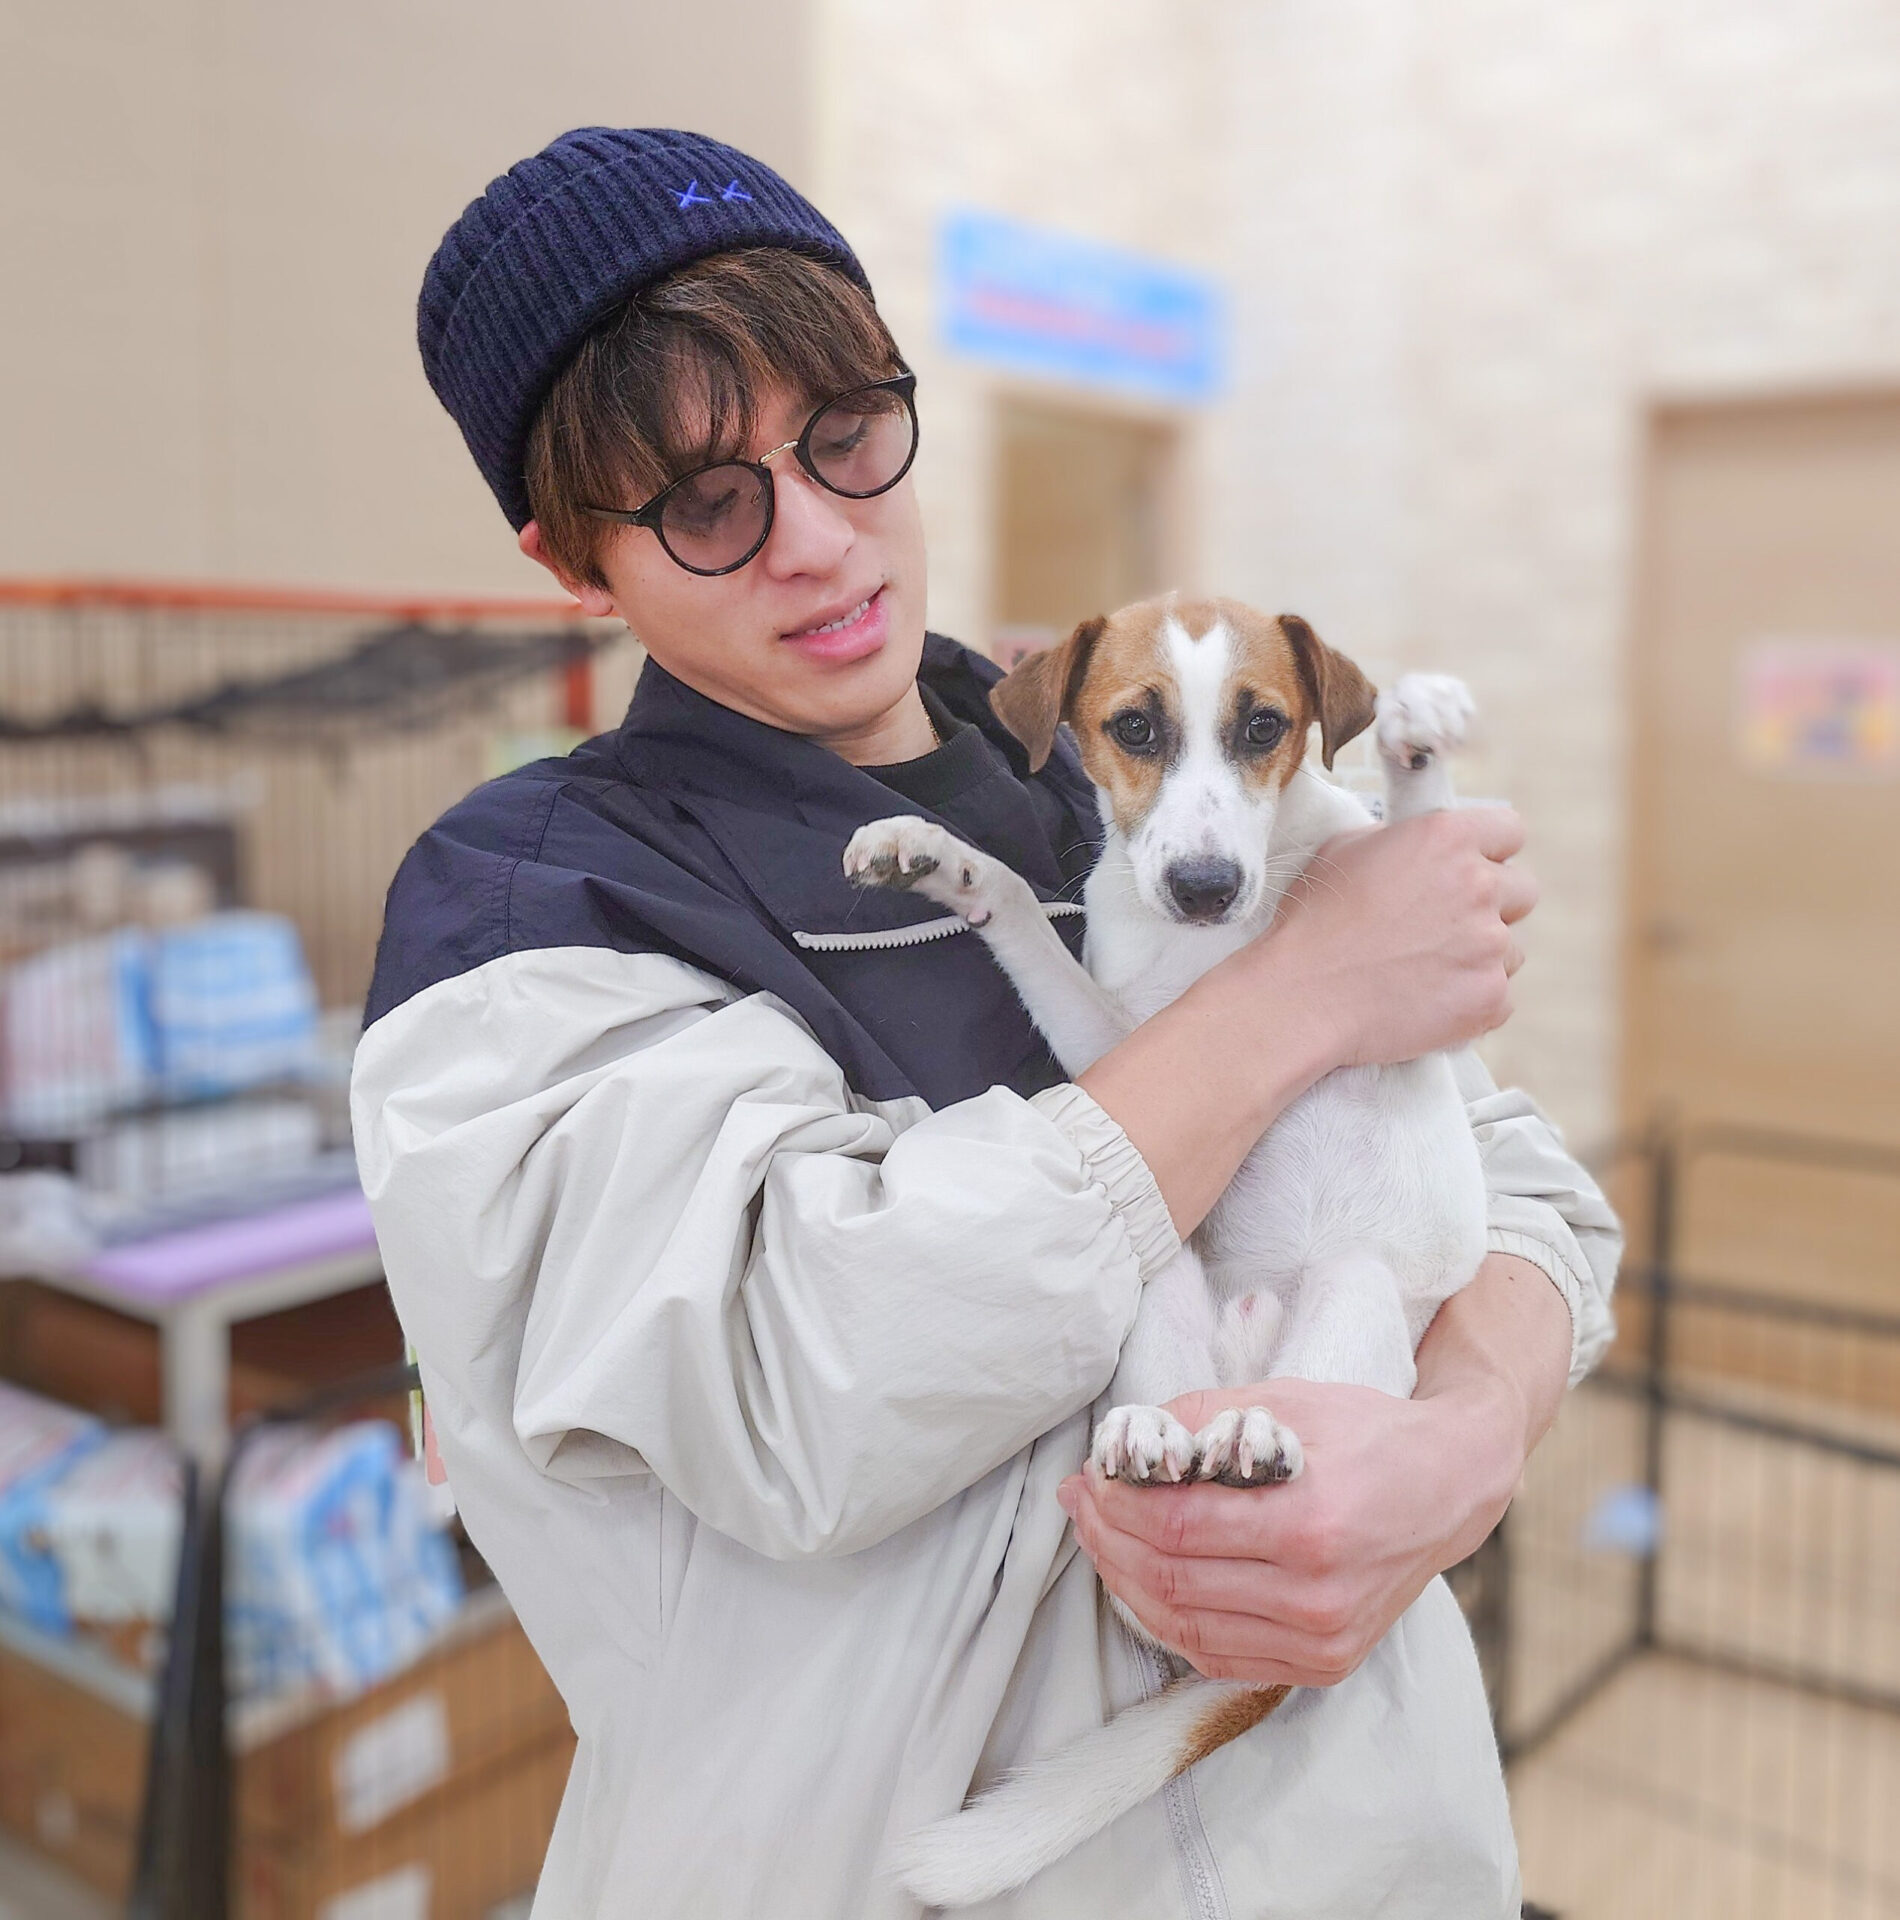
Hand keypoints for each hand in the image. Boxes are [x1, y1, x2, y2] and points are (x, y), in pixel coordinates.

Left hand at [1058, 1373, 1522, 1686]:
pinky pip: (1219, 1656)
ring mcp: (1323, 1641)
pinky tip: (1144, 1581)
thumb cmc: (1367, 1434)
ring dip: (1126, 1581)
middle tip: (1082, 1503)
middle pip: (1173, 1580)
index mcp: (1310, 1524)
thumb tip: (1124, 1439)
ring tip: (1101, 1538)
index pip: (1178, 1527)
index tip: (1090, 1477)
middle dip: (1109, 1539)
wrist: (1449, 1487)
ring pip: (1185, 1626)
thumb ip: (1202, 1417)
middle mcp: (1317, 1596)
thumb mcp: (1287, 1401)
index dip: (1118, 1505)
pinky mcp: (1325, 1665)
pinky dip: (1168, 1621)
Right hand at [1268, 808, 1535, 1069]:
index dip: (1490, 851)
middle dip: (1492, 905)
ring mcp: (1489, 944)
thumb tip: (1420, 849)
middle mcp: (1478, 885)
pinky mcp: (1489, 997)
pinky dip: (1472, 1001)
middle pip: (1522, 890)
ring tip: (1427, 970)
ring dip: (1481, 957)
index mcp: (1446, 837)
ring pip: (1512, 949)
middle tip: (1447, 926)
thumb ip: (1401, 840)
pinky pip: (1501, 997)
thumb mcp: (1346, 849)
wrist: (1302, 995)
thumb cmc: (1313, 922)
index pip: (1510, 831)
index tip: (1472, 868)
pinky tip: (1429, 1000)